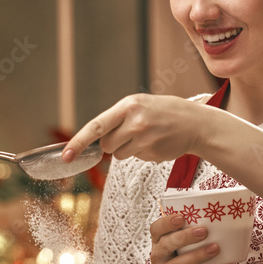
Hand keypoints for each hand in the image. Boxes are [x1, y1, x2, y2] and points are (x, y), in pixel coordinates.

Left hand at [61, 94, 210, 163]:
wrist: (196, 122)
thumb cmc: (164, 112)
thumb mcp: (140, 105)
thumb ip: (118, 119)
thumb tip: (95, 141)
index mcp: (128, 105)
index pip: (96, 126)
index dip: (78, 141)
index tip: (66, 156)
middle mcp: (135, 121)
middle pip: (106, 145)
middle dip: (113, 144)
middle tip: (130, 134)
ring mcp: (145, 138)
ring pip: (120, 155)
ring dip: (128, 150)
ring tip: (147, 136)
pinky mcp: (153, 152)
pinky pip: (136, 158)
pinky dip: (142, 153)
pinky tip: (156, 142)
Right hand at [149, 214, 234, 263]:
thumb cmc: (175, 257)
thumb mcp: (173, 243)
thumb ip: (186, 230)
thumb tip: (220, 214)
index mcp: (158, 241)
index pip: (156, 229)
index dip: (166, 223)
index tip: (181, 217)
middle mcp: (158, 256)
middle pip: (166, 245)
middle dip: (184, 237)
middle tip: (203, 231)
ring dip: (198, 255)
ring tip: (215, 248)